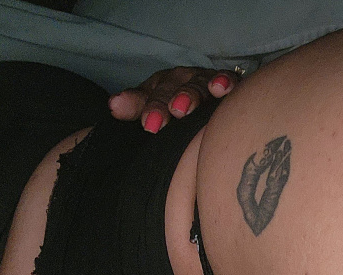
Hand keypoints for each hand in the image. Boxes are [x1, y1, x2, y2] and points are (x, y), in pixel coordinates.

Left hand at [108, 67, 240, 132]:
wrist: (212, 108)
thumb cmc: (177, 112)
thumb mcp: (155, 110)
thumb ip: (136, 107)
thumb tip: (114, 105)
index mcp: (161, 87)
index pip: (150, 95)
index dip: (150, 107)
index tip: (150, 125)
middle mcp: (182, 81)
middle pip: (172, 88)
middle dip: (169, 102)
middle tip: (171, 114)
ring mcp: (204, 81)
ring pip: (197, 84)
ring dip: (192, 94)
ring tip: (187, 107)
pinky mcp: (229, 83)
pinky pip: (227, 80)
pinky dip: (225, 81)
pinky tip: (222, 89)